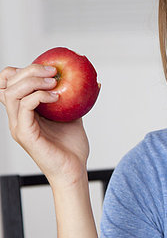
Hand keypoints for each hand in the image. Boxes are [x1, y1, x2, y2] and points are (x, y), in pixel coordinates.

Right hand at [0, 63, 88, 184]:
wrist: (74, 170)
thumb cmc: (72, 147)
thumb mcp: (71, 115)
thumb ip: (71, 98)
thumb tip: (88, 81)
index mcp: (23, 112)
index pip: (8, 84)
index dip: (21, 70)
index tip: (47, 68)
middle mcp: (16, 118)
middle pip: (7, 83)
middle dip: (29, 70)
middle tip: (52, 71)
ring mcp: (18, 126)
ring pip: (11, 92)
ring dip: (33, 81)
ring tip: (54, 82)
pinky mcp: (25, 134)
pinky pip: (25, 107)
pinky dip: (39, 96)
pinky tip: (56, 97)